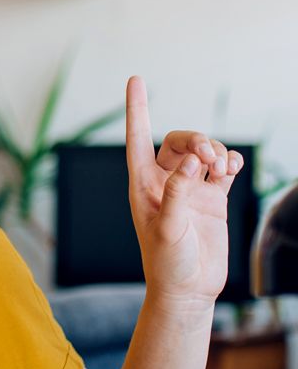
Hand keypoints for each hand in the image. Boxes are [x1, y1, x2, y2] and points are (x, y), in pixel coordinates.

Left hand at [125, 77, 243, 305]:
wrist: (189, 289)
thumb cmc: (168, 263)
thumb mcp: (168, 230)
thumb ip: (178, 194)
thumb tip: (191, 162)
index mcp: (142, 185)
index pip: (137, 138)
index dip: (137, 109)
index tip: (135, 79)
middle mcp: (164, 182)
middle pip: (177, 141)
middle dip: (196, 139)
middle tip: (209, 156)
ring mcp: (189, 189)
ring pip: (202, 152)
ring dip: (215, 150)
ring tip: (224, 166)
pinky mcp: (212, 199)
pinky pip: (222, 168)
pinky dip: (230, 161)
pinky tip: (233, 167)